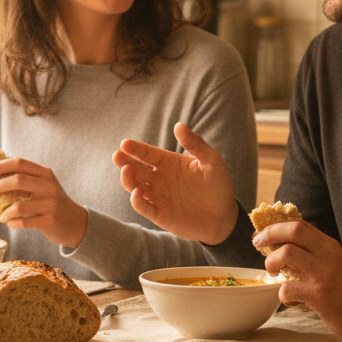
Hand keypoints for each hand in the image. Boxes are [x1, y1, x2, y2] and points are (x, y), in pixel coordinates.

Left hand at [0, 157, 87, 248]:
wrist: (76, 223)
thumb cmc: (53, 203)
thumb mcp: (44, 186)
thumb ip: (26, 179)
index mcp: (45, 174)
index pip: (20, 163)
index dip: (1, 166)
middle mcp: (49, 186)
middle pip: (18, 180)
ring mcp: (50, 204)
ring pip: (19, 205)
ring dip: (5, 211)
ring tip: (1, 216)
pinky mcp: (49, 221)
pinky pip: (24, 222)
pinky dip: (13, 223)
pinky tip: (10, 223)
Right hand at [111, 122, 237, 244]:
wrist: (224, 216)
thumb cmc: (218, 186)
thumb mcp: (212, 161)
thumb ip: (196, 144)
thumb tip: (179, 125)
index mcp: (168, 163)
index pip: (148, 154)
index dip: (136, 149)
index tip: (125, 143)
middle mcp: (159, 179)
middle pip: (136, 168)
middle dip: (125, 161)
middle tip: (117, 155)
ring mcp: (157, 197)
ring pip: (134, 186)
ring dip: (127, 179)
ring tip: (126, 170)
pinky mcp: (159, 214)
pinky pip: (143, 207)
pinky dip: (137, 201)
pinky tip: (136, 193)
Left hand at [253, 220, 341, 341]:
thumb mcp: (333, 262)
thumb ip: (312, 252)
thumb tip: (278, 243)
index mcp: (329, 245)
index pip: (300, 225)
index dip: (276, 227)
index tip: (262, 235)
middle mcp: (327, 255)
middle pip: (293, 230)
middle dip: (269, 234)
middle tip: (258, 245)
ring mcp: (323, 274)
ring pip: (287, 253)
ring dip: (271, 262)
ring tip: (274, 273)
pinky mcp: (319, 295)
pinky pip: (288, 288)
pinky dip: (282, 294)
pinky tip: (291, 300)